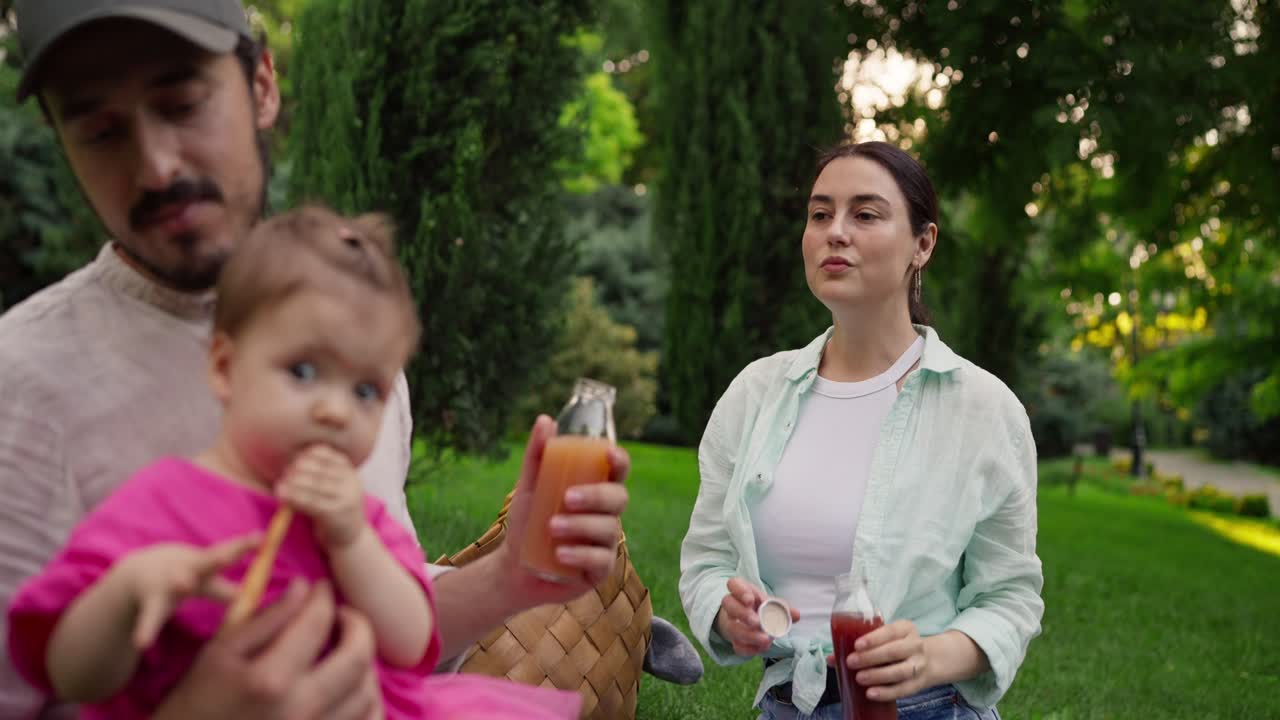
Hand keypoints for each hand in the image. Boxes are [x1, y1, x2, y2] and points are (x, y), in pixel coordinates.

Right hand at [120, 535, 259, 649]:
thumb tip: (262, 582)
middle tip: (228, 555)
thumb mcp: (208, 566)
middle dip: (218, 557)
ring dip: (182, 581)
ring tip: (185, 584)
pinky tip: (143, 643)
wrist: (140, 570)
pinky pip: (150, 618)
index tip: (261, 538)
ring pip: (177, 582)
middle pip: (207, 562)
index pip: (229, 550)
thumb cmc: (188, 571)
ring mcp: (170, 584)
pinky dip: (146, 630)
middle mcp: (190, 570)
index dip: (244, 545)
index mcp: (207, 562)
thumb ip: (232, 570)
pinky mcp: (152, 603)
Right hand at [155, 580, 382, 719]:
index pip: (317, 622)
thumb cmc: (195, 704)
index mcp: (268, 679)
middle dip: (358, 625)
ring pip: (368, 693)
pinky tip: (349, 689)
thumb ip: (266, 619)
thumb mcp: (219, 655)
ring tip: (343, 651)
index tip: (321, 589)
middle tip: (343, 616)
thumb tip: (304, 587)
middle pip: (357, 657)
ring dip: (363, 664)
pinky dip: (367, 703)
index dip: (324, 597)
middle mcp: (298, 711)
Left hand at [279, 445, 365, 547]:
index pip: (324, 453)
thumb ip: (319, 474)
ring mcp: (346, 498)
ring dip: (293, 484)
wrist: (350, 538)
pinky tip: (283, 498)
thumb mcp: (334, 488)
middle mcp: (351, 482)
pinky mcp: (336, 513)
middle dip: (297, 470)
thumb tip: (291, 462)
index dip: (305, 455)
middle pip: (318, 469)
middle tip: (284, 475)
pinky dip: (294, 499)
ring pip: (314, 485)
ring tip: (279, 487)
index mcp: (349, 471)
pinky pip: (311, 503)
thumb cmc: (334, 509)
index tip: (292, 461)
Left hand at [500, 415, 629, 604]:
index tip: (608, 454)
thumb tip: (545, 419)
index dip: (620, 461)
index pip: (618, 471)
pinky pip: (600, 560)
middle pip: (618, 498)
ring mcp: (605, 543)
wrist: (514, 567)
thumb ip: (538, 455)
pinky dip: (581, 555)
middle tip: (566, 498)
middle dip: (595, 496)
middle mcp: (606, 515)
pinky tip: (561, 554)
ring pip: (608, 529)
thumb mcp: (529, 487)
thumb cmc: (528, 522)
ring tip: (552, 528)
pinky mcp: (600, 570)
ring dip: (581, 526)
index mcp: (595, 489)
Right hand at [714, 578, 797, 657]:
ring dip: (748, 635)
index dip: (740, 591)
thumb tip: (796, 615)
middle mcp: (731, 604)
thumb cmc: (759, 606)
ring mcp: (729, 622)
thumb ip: (782, 607)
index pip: (733, 584)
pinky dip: (749, 648)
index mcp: (741, 590)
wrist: (745, 620)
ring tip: (765, 639)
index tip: (751, 600)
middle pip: (729, 604)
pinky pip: (736, 645)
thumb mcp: (769, 602)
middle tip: (757, 622)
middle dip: (743, 614)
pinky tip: (760, 648)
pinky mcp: (733, 639)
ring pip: (732, 627)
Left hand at [833, 619, 928, 701]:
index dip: (874, 638)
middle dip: (871, 657)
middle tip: (851, 662)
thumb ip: (859, 646)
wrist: (927, 661)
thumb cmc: (895, 646)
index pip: (890, 631)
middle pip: (894, 651)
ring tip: (859, 678)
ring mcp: (919, 665)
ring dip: (878, 675)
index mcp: (905, 628)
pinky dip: (887, 692)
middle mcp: (915, 645)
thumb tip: (831, 658)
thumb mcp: (884, 639)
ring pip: (900, 671)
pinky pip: (903, 689)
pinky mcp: (918, 683)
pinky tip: (871, 693)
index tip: (857, 645)